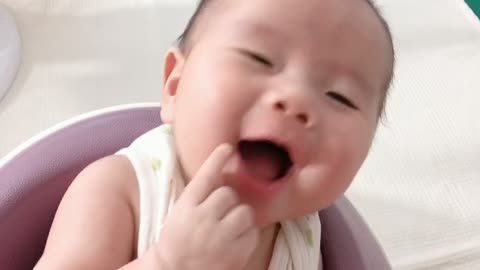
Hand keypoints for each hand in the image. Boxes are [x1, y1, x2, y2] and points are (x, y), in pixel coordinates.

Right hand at [155, 144, 258, 269]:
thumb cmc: (180, 238)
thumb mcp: (181, 212)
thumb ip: (199, 195)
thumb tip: (222, 173)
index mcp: (185, 207)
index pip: (204, 178)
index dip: (216, 160)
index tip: (227, 147)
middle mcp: (202, 219)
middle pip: (228, 194)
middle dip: (227, 202)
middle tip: (217, 216)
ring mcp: (219, 237)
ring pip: (244, 211)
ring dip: (239, 217)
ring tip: (228, 229)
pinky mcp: (235, 253)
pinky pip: (252, 232)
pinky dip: (247, 235)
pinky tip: (233, 243)